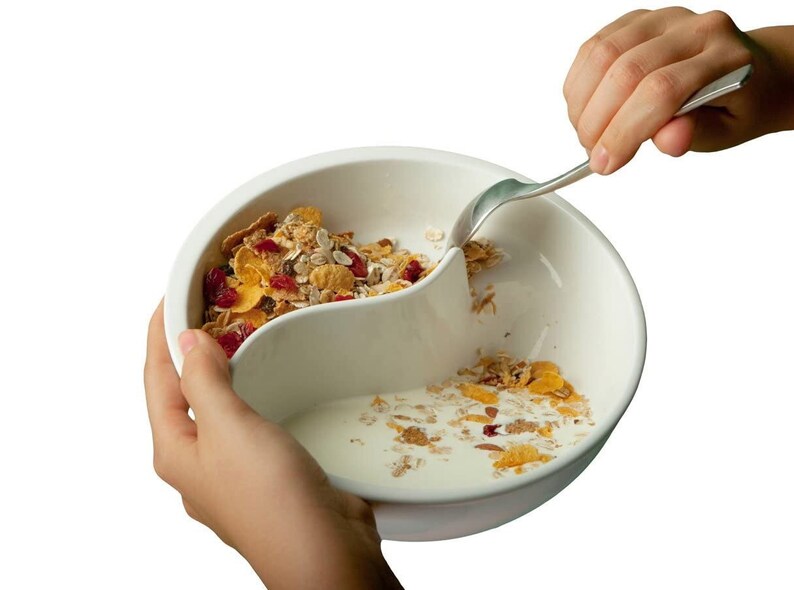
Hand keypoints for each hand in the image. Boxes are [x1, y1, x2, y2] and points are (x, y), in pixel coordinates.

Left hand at [144, 301, 401, 589]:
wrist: (323, 551)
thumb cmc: (269, 495)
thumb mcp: (228, 427)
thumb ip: (203, 380)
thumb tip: (185, 342)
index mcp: (175, 451)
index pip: (156, 380)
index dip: (159, 335)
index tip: (171, 297)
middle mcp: (197, 463)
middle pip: (182, 394)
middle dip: (188, 352)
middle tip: (206, 309)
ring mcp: (232, 471)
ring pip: (218, 409)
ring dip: (222, 372)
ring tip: (234, 335)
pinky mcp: (266, 474)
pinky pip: (249, 423)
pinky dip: (252, 394)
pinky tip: (268, 383)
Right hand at [563, 7, 793, 173]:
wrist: (751, 73)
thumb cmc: (736, 105)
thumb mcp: (724, 132)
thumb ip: (693, 134)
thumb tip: (666, 140)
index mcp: (726, 56)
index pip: (662, 90)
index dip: (624, 131)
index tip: (606, 163)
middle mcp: (694, 29)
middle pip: (626, 71)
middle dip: (597, 122)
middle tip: (594, 154)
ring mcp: (664, 19)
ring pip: (602, 55)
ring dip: (582, 104)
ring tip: (587, 134)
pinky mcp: (637, 21)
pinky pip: (593, 47)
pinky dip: (578, 84)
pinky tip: (584, 108)